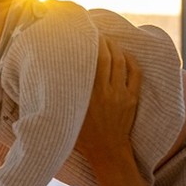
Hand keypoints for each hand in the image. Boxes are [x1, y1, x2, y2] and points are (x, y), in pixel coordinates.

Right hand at [74, 36, 141, 160]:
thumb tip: (49, 85)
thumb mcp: (68, 117)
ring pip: (121, 62)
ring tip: (109, 41)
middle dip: (103, 42)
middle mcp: (105, 92)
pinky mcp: (132, 99)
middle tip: (97, 33)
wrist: (107, 152)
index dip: (90, 46)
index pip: (91, 62)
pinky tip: (125, 54)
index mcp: (88, 95)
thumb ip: (64, 100)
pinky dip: (131, 60)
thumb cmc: (82, 137)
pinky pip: (135, 73)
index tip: (85, 36)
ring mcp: (121, 94)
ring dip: (116, 48)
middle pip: (107, 57)